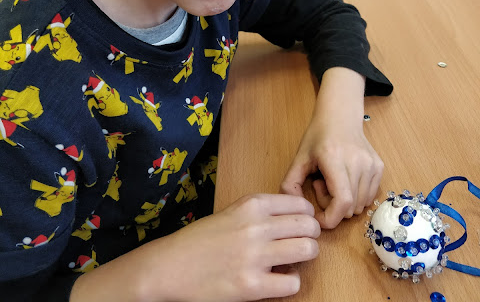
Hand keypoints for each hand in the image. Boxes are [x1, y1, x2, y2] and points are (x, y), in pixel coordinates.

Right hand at [71, 193, 319, 301]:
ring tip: (293, 261)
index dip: (306, 215)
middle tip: (303, 242)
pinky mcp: (252, 286)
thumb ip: (259, 212)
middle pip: (308, 225)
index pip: (298, 203)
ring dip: (305, 256)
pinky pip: (292, 283)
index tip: (303, 222)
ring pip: (307, 250)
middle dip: (311, 234)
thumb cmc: (200, 240)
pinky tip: (278, 280)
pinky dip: (290, 283)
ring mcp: (255, 257)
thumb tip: (292, 218)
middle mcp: (256, 227)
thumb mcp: (230, 213)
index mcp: (251, 205)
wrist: (171, 267)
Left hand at [280, 68, 383, 228]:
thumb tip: (293, 207)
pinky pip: (369, 197)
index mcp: (334, 159)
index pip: (342, 203)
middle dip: (332, 206)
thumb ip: (290, 183)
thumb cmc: (318, 137)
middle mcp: (357, 162)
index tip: (317, 216)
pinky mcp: (379, 167)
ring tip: (334, 180)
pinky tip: (346, 178)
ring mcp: (371, 165)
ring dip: (345, 202)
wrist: (340, 116)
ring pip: (360, 206)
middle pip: (349, 208)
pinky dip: (356, 196)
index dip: (330, 218)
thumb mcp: (299, 157)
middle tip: (322, 184)